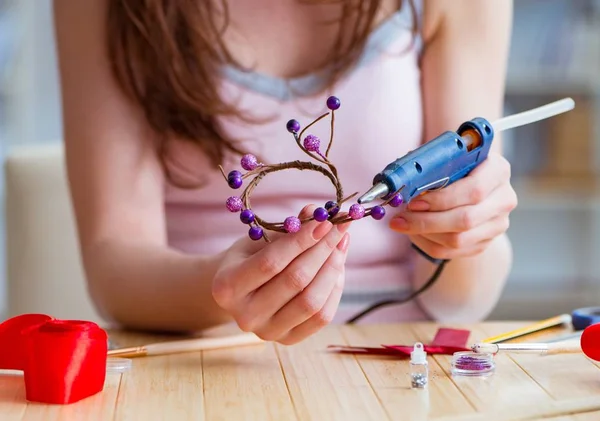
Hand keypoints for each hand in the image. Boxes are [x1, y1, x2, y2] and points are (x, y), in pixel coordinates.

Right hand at [212, 206, 350, 344]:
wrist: (238, 293)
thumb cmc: (248, 259)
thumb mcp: (258, 239)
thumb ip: (286, 228)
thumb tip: (317, 211)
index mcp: (227, 287)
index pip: (271, 262)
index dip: (301, 240)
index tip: (324, 220)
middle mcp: (245, 315)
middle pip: (295, 281)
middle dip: (323, 249)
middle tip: (340, 227)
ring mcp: (267, 332)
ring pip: (312, 301)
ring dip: (333, 268)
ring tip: (341, 245)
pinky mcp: (287, 340)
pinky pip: (321, 317)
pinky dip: (335, 289)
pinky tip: (337, 267)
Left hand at [389, 153, 516, 259]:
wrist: (471, 185)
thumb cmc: (453, 166)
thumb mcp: (447, 157)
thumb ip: (432, 164)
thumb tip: (405, 180)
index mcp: (497, 170)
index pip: (474, 190)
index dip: (441, 198)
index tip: (414, 201)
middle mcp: (503, 199)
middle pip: (465, 219)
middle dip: (426, 221)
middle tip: (399, 219)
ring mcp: (497, 224)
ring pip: (458, 240)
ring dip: (424, 234)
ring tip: (404, 224)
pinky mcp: (484, 242)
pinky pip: (452, 252)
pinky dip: (427, 244)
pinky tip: (414, 233)